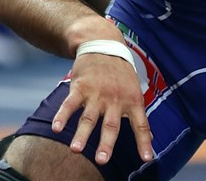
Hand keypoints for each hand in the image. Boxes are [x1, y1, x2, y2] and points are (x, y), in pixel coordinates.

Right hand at [53, 49, 153, 164]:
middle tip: (102, 160)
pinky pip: (70, 104)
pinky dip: (62, 116)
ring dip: (82, 134)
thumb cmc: (121, 73)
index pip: (140, 124)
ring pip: (88, 117)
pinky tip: (56, 128)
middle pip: (111, 125)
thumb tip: (149, 140)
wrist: (103, 45)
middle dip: (106, 143)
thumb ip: (138, 115)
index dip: (143, 141)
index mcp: (132, 100)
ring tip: (75, 149)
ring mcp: (97, 93)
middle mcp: (116, 99)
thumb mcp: (135, 90)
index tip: (146, 159)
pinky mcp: (80, 87)